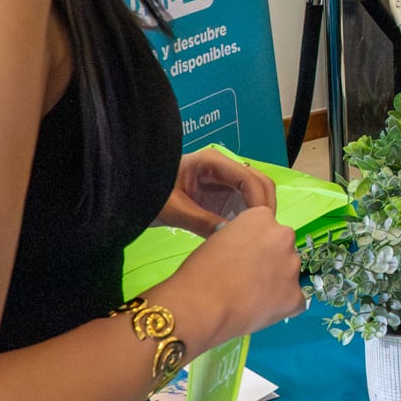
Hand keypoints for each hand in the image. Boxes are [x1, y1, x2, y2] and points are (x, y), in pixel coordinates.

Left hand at [159, 148, 276, 236]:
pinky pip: (244, 205)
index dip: (259, 202)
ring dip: (258, 214)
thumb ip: (200, 221)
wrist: (136, 192)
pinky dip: (248, 219)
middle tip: (262, 235)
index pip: (248, 178)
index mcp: (213, 162)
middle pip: (259, 183)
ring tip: (255, 238)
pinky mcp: (222, 195)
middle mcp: (224, 168)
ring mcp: (225, 181)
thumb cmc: (151, 194)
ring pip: (255, 194)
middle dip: (264, 207)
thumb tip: (228, 236)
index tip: (260, 227)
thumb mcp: (173, 208)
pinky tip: (243, 236)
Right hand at [165, 206, 304, 342]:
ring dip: (276, 283)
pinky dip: (281, 307)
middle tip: (247, 279)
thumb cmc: (199, 272)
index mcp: (262, 217)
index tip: (242, 257)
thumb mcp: (217, 240)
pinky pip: (294, 301)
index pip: (266, 226)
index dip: (253, 245)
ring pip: (288, 273)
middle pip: (282, 248)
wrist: (200, 307)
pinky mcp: (296, 296)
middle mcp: (284, 236)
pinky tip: (259, 312)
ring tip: (250, 298)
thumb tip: (248, 252)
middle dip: (269, 261)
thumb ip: (240, 239)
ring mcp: (293, 266)